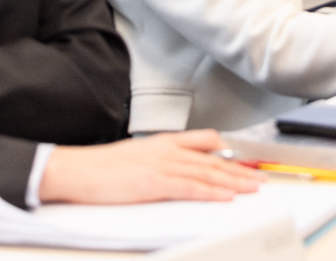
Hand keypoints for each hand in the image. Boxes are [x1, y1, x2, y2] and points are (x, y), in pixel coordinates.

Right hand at [40, 131, 261, 203]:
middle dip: (239, 170)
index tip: (244, 161)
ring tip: (252, 188)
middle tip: (259, 177)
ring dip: (234, 181)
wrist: (76, 170)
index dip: (228, 151)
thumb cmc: (101, 167)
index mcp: (164, 141)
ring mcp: (163, 164)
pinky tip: (225, 196)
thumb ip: (161, 159)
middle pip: (213, 159)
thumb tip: (178, 170)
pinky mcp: (154, 181)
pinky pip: (190, 187)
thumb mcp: (138, 155)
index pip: (206, 140)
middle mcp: (168, 149)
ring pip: (207, 172)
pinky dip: (211, 191)